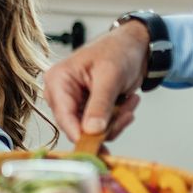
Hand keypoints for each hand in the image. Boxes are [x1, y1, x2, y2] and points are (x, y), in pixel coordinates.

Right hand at [45, 21, 146, 143]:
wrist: (134, 46)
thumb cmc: (117, 50)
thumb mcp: (110, 76)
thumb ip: (100, 104)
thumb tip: (91, 130)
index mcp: (58, 81)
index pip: (63, 116)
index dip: (80, 133)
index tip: (97, 147)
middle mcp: (62, 95)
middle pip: (78, 127)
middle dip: (106, 124)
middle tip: (126, 113)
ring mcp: (75, 104)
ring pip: (92, 131)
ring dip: (116, 121)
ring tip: (129, 103)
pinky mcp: (88, 110)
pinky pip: (102, 128)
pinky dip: (118, 120)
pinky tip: (127, 103)